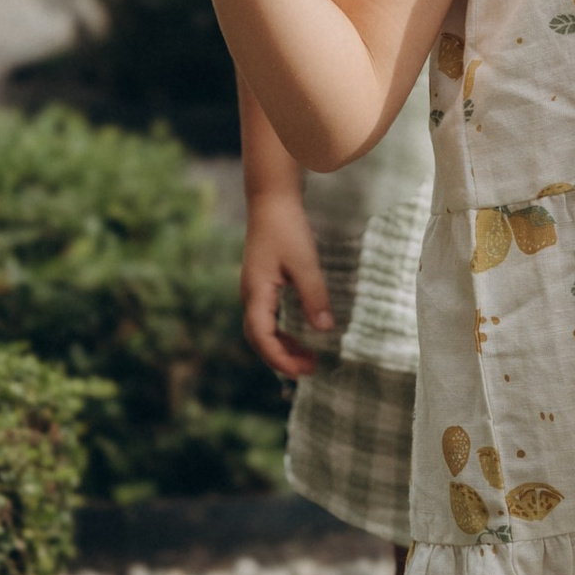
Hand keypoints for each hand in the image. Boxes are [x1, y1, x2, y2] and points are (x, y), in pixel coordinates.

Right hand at [242, 192, 331, 380]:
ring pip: (261, 330)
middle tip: (309, 370)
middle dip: (281, 358)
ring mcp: (253, 291)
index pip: (262, 337)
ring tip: (308, 358)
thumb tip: (324, 329)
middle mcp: (249, 296)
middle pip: (258, 339)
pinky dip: (280, 333)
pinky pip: (266, 318)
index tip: (301, 372)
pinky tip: (298, 336)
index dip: (280, 358)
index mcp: (256, 293)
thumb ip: (314, 296)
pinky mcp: (260, 285)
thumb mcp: (305, 263)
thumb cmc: (287, 229)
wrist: (271, 202)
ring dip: (281, 347)